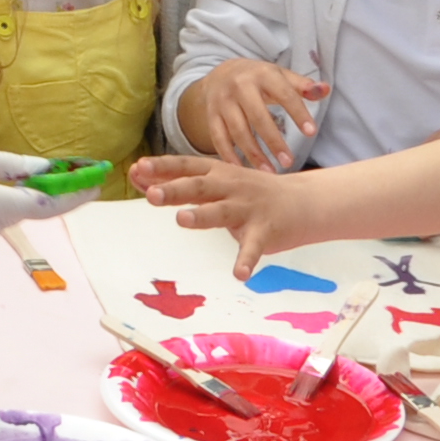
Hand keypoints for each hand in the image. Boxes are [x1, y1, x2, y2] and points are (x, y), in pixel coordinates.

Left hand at [129, 150, 314, 272]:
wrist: (302, 201)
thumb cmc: (248, 191)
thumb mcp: (215, 181)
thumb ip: (178, 181)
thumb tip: (137, 176)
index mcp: (216, 172)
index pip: (184, 166)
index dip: (161, 167)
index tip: (137, 167)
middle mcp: (230, 186)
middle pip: (199, 186)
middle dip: (175, 189)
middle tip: (151, 195)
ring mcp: (248, 208)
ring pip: (222, 211)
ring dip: (202, 215)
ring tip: (182, 219)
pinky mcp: (265, 231)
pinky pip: (253, 248)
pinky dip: (246, 261)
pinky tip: (239, 274)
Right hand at [182, 59, 332, 170]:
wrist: (221, 73)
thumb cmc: (260, 79)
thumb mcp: (280, 76)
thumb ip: (303, 86)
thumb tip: (325, 90)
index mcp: (262, 74)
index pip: (284, 94)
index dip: (298, 113)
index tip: (311, 132)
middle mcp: (240, 86)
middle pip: (257, 116)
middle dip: (273, 141)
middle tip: (289, 162)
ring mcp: (222, 101)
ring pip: (237, 130)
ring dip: (253, 153)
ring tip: (269, 172)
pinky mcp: (211, 115)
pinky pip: (218, 137)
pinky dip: (228, 155)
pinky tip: (241, 169)